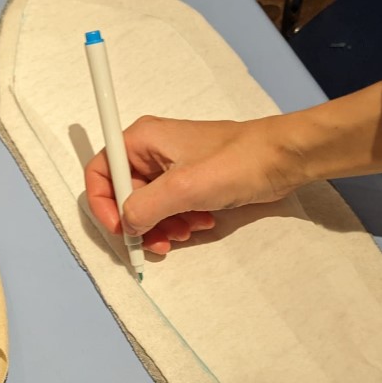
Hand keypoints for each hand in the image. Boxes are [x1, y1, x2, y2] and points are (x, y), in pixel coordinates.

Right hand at [84, 115, 303, 253]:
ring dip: (162, 226)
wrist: (281, 160)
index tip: (120, 229)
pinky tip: (201, 222)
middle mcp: (151, 152)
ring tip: (187, 231)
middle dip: (139, 222)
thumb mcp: (182, 188)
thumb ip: (144, 208)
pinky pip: (169, 209)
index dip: (103, 204)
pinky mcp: (189, 182)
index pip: (100, 172)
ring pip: (147, 207)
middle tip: (158, 242)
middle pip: (123, 195)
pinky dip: (179, 222)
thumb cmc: (237, 161)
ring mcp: (171, 168)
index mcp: (141, 140)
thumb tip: (127, 225)